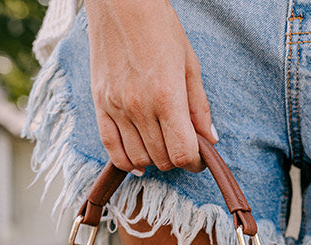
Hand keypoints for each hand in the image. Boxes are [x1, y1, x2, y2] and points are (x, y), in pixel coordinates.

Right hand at [84, 0, 216, 173]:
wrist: (121, 2)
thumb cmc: (159, 27)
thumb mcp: (190, 64)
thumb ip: (199, 107)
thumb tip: (210, 139)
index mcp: (166, 97)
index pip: (182, 153)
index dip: (195, 162)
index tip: (199, 157)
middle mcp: (140, 107)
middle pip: (162, 159)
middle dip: (177, 159)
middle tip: (182, 145)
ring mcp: (117, 107)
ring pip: (138, 158)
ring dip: (154, 160)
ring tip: (162, 146)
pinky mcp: (100, 104)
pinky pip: (111, 148)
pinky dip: (126, 162)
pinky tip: (138, 162)